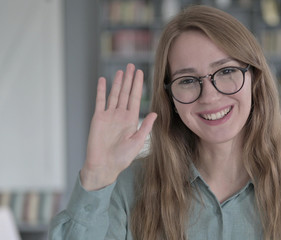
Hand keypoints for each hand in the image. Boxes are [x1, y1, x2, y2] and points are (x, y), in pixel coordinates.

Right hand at [81, 63, 156, 190]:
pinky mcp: (98, 118)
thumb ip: (145, 127)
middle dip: (129, 80)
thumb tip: (154, 113)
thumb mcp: (137, 142)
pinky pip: (100, 101)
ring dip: (118, 82)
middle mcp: (120, 115)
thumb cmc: (122, 158)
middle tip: (132, 66)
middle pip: (125, 93)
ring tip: (121, 70)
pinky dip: (101, 90)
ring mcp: (109, 115)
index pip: (135, 98)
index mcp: (131, 119)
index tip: (141, 73)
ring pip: (114, 94)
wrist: (104, 166)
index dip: (138, 85)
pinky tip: (103, 80)